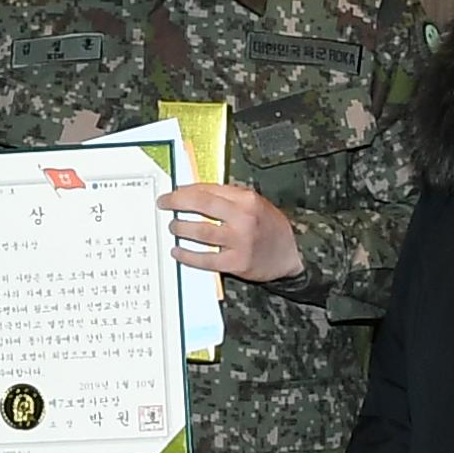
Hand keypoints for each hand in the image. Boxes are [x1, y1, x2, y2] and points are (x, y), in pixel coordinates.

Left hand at [163, 182, 303, 283]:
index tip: (173, 192)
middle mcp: (243, 218)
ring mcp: (240, 242)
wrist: (291, 256)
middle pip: (201, 204)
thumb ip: (229, 198)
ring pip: (200, 232)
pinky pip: (205, 259)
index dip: (186, 190)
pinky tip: (177, 252)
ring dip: (181, 229)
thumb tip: (194, 193)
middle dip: (177, 202)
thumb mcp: (256, 204)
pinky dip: (187, 256)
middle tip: (163, 203)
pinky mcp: (237, 263)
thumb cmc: (270, 227)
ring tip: (173, 227)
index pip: (209, 189)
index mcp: (247, 199)